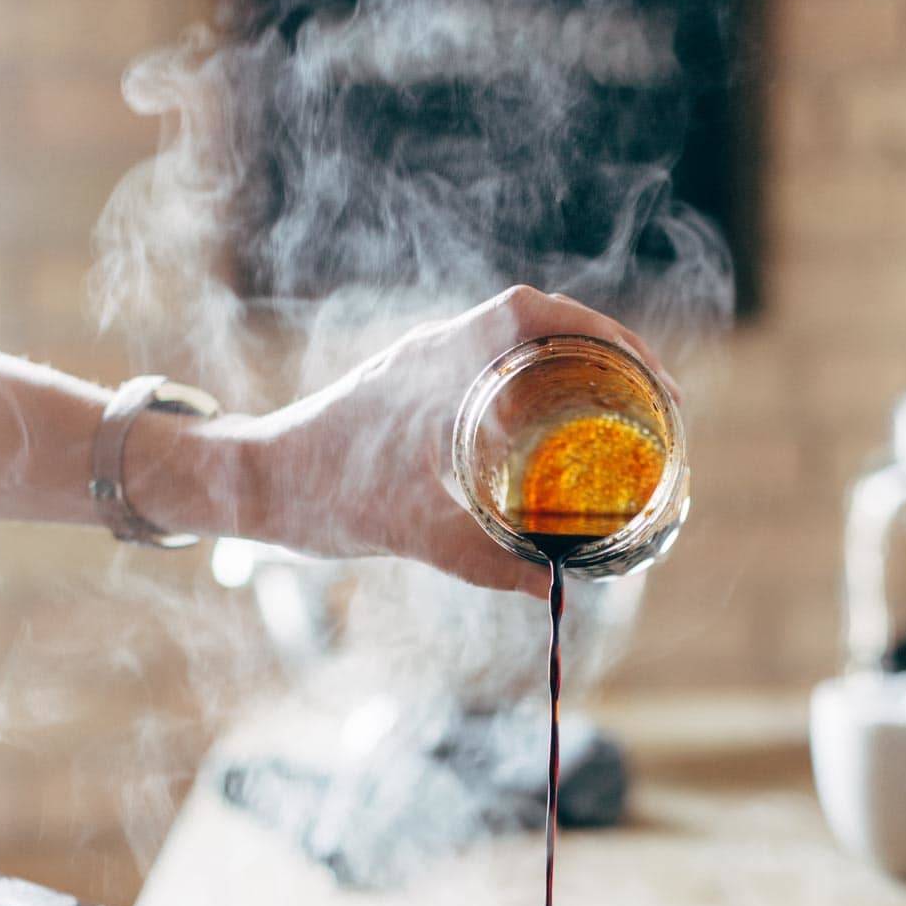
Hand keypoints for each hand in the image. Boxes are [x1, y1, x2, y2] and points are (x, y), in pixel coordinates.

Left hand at [186, 286, 673, 598]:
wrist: (251, 487)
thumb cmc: (319, 496)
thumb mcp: (410, 532)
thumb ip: (484, 563)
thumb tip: (555, 593)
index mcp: (436, 360)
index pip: (531, 312)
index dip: (599, 330)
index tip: (646, 370)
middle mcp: (433, 352)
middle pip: (538, 325)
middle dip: (604, 355)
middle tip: (655, 403)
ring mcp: (423, 372)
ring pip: (516, 350)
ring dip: (572, 370)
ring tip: (625, 414)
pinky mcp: (413, 398)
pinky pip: (492, 376)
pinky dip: (536, 393)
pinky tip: (560, 437)